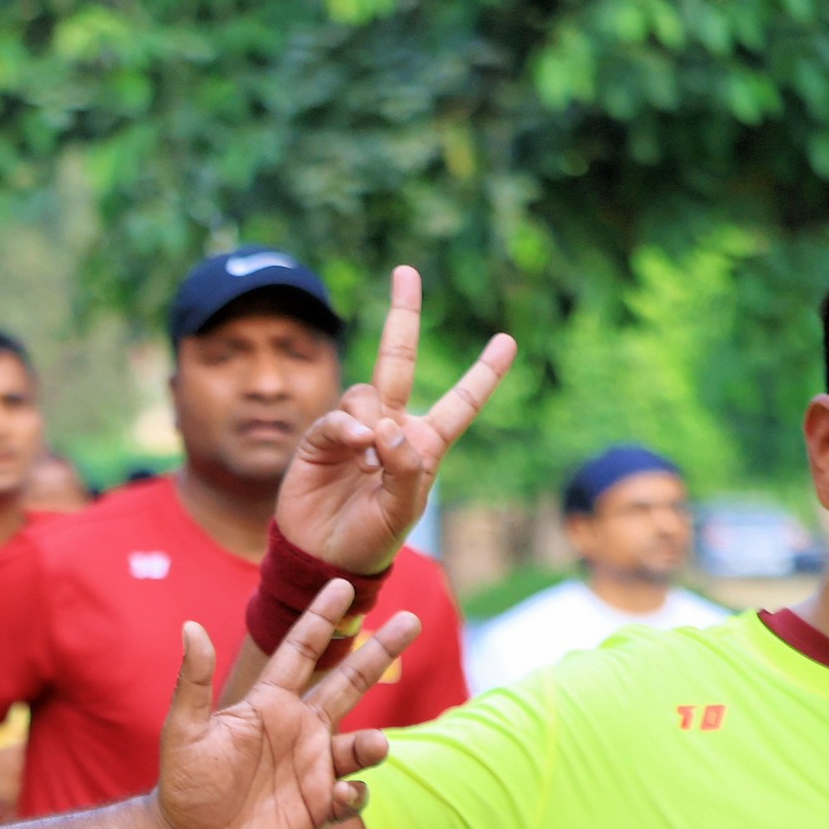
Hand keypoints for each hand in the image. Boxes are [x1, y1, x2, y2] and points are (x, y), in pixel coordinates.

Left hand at [154, 581, 418, 828]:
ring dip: (374, 745)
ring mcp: (313, 767)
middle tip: (413, 619)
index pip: (301, 652)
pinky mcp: (318, 806)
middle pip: (350, 682)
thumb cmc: (183, 783)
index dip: (321, 618)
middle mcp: (299, 729)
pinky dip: (353, 795)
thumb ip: (193, 683)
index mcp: (269, 704)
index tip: (342, 583)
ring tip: (375, 746)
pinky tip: (339, 796)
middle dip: (381, 652)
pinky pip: (352, 796)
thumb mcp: (184, 730)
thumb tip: (190, 627)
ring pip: (361, 746)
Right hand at [275, 266, 516, 574]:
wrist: (323, 556)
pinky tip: (355, 447)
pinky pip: (337, 417)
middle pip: (399, 361)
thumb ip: (405, 468)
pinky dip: (346, 427)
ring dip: (370, 416)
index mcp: (425, 445)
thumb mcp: (403, 510)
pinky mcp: (322, 440)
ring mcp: (355, 431)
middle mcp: (392, 428)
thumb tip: (388, 426)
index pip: (460, 402)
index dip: (483, 373)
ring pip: (366, 393)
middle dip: (403, 315)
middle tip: (406, 272)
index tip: (507, 340)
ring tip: (368, 457)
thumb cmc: (372, 539)